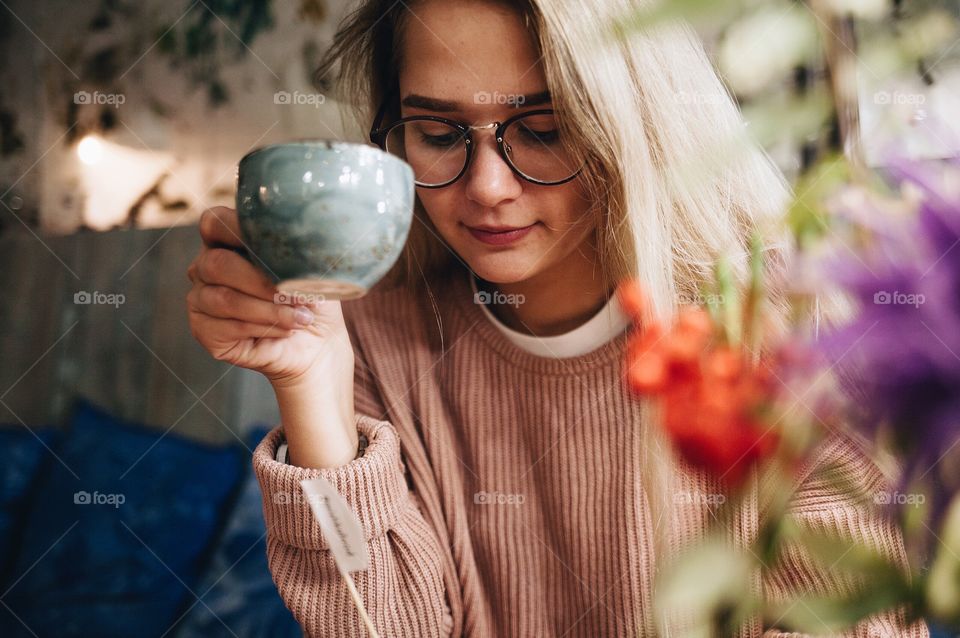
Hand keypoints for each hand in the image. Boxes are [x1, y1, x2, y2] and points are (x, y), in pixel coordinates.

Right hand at [186, 206, 354, 388]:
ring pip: (224, 299)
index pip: (215, 223)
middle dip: (260, 281)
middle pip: (216, 263)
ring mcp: (201, 299)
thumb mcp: (310, 269)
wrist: (317, 343)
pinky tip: (285, 330)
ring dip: (268, 310)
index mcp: (228, 243)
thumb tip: (297, 239)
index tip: (272, 240)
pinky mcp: (203, 330)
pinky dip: (263, 329)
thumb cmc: (311, 299)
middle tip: (294, 294)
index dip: (236, 228)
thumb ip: (295, 249)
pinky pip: (227, 327)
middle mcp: (207, 268)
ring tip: (299, 318)